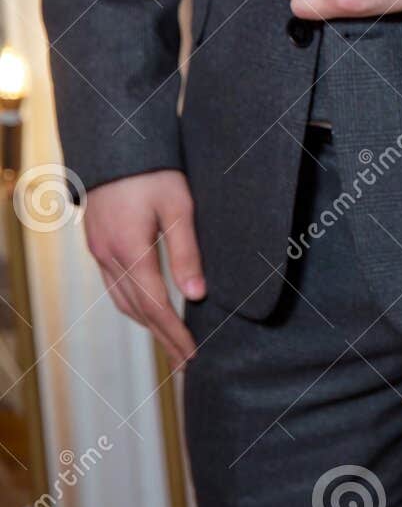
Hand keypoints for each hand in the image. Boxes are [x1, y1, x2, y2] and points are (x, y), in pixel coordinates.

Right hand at [83, 170, 203, 368]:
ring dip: (146, 324)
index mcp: (130, 250)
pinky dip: (133, 305)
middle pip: (137, 309)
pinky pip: (113, 285)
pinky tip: (147, 310)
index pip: (156, 304)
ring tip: (171, 343)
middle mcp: (108, 256)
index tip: (193, 353)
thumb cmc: (155, 172)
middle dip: (164, 337)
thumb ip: (187, 253)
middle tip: (186, 362)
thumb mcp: (180, 208)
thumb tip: (198, 295)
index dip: (175, 332)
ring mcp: (98, 251)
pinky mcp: (97, 244)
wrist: (117, 145)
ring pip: (121, 300)